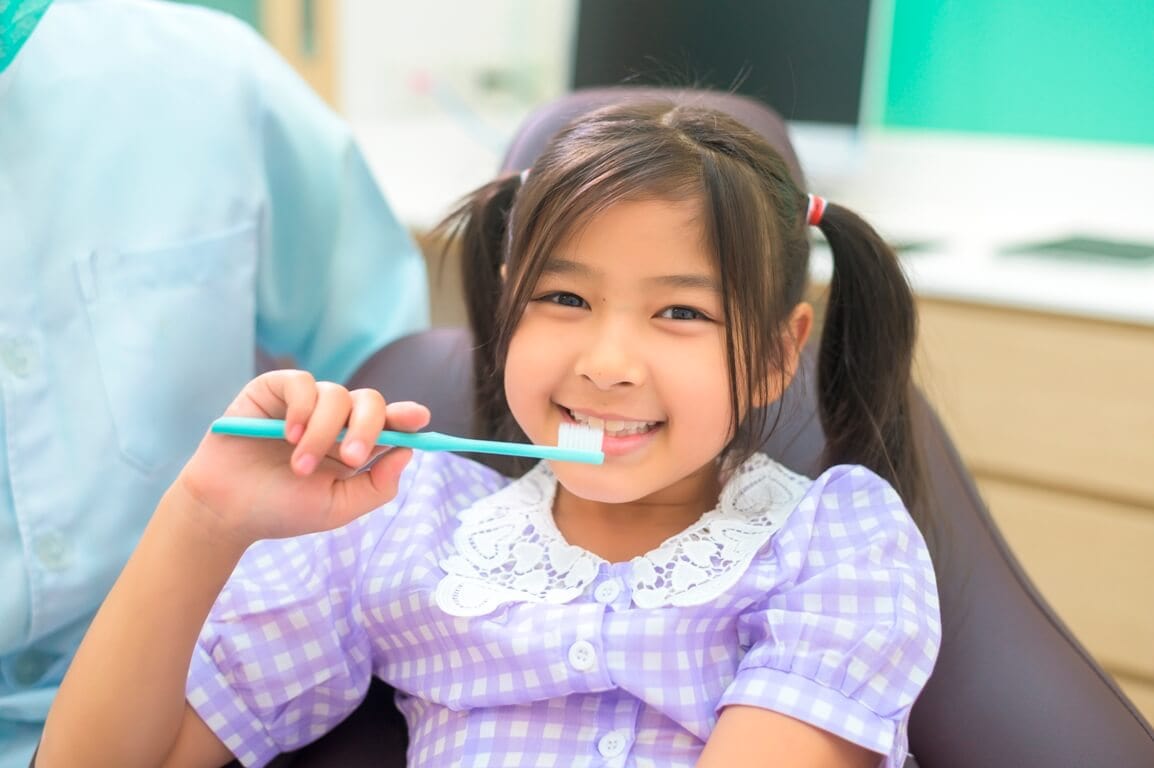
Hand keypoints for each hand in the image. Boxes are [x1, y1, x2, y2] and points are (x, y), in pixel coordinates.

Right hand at [176, 370, 428, 546]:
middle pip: (370, 402)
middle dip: (368, 427)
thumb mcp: (338, 507)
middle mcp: (335, 420)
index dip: (407, 416)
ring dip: (322, 432)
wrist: (227, 510)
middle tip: (350, 458)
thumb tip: (407, 452)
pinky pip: (302, 383)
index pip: (390, 423)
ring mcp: (306, 403)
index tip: (419, 419)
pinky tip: (287, 434)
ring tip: (298, 465)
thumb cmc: (282, 509)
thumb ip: (377, 486)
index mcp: (355, 445)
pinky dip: (301, 407)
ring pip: (336, 395)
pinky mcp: (274, 390)